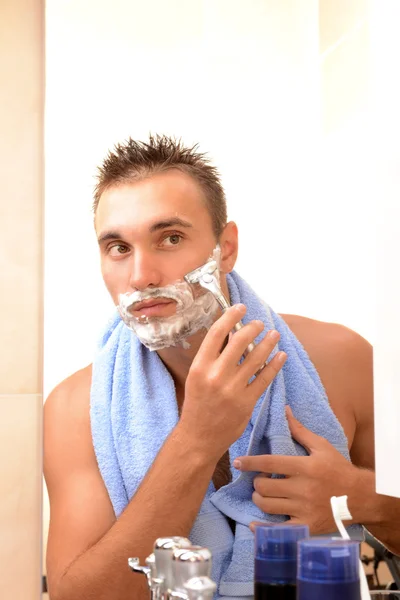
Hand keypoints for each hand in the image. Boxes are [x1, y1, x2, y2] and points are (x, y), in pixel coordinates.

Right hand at [179, 304, 286, 461]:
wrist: (199, 437)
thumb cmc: (197, 404)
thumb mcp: (197, 377)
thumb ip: (212, 358)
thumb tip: (231, 335)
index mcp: (200, 366)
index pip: (217, 333)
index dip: (231, 316)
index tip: (240, 308)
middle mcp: (216, 375)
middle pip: (239, 341)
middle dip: (253, 327)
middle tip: (259, 323)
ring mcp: (233, 389)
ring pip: (256, 358)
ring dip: (268, 342)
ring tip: (274, 335)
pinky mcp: (247, 402)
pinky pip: (265, 378)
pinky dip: (275, 364)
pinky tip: (280, 356)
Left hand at [234, 406, 360, 534]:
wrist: (360, 497)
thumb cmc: (339, 469)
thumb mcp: (321, 446)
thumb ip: (299, 431)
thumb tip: (285, 410)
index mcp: (304, 467)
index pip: (269, 463)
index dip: (250, 462)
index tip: (237, 462)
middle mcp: (302, 488)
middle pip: (264, 486)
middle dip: (257, 483)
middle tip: (260, 481)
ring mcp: (303, 508)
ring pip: (267, 505)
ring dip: (259, 499)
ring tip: (262, 495)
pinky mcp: (306, 525)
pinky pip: (278, 529)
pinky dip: (262, 528)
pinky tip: (254, 523)